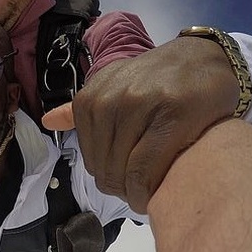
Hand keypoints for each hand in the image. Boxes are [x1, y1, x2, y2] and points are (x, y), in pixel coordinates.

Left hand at [42, 37, 239, 213]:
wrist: (203, 58)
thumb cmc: (155, 80)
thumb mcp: (111, 86)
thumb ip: (79, 110)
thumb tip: (48, 122)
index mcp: (89, 100)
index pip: (89, 160)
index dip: (108, 177)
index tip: (126, 181)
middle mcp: (108, 102)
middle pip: (105, 169)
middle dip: (123, 188)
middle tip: (142, 191)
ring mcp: (138, 108)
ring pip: (124, 173)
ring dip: (137, 193)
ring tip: (151, 191)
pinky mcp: (170, 117)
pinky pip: (146, 170)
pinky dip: (148, 191)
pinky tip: (156, 194)